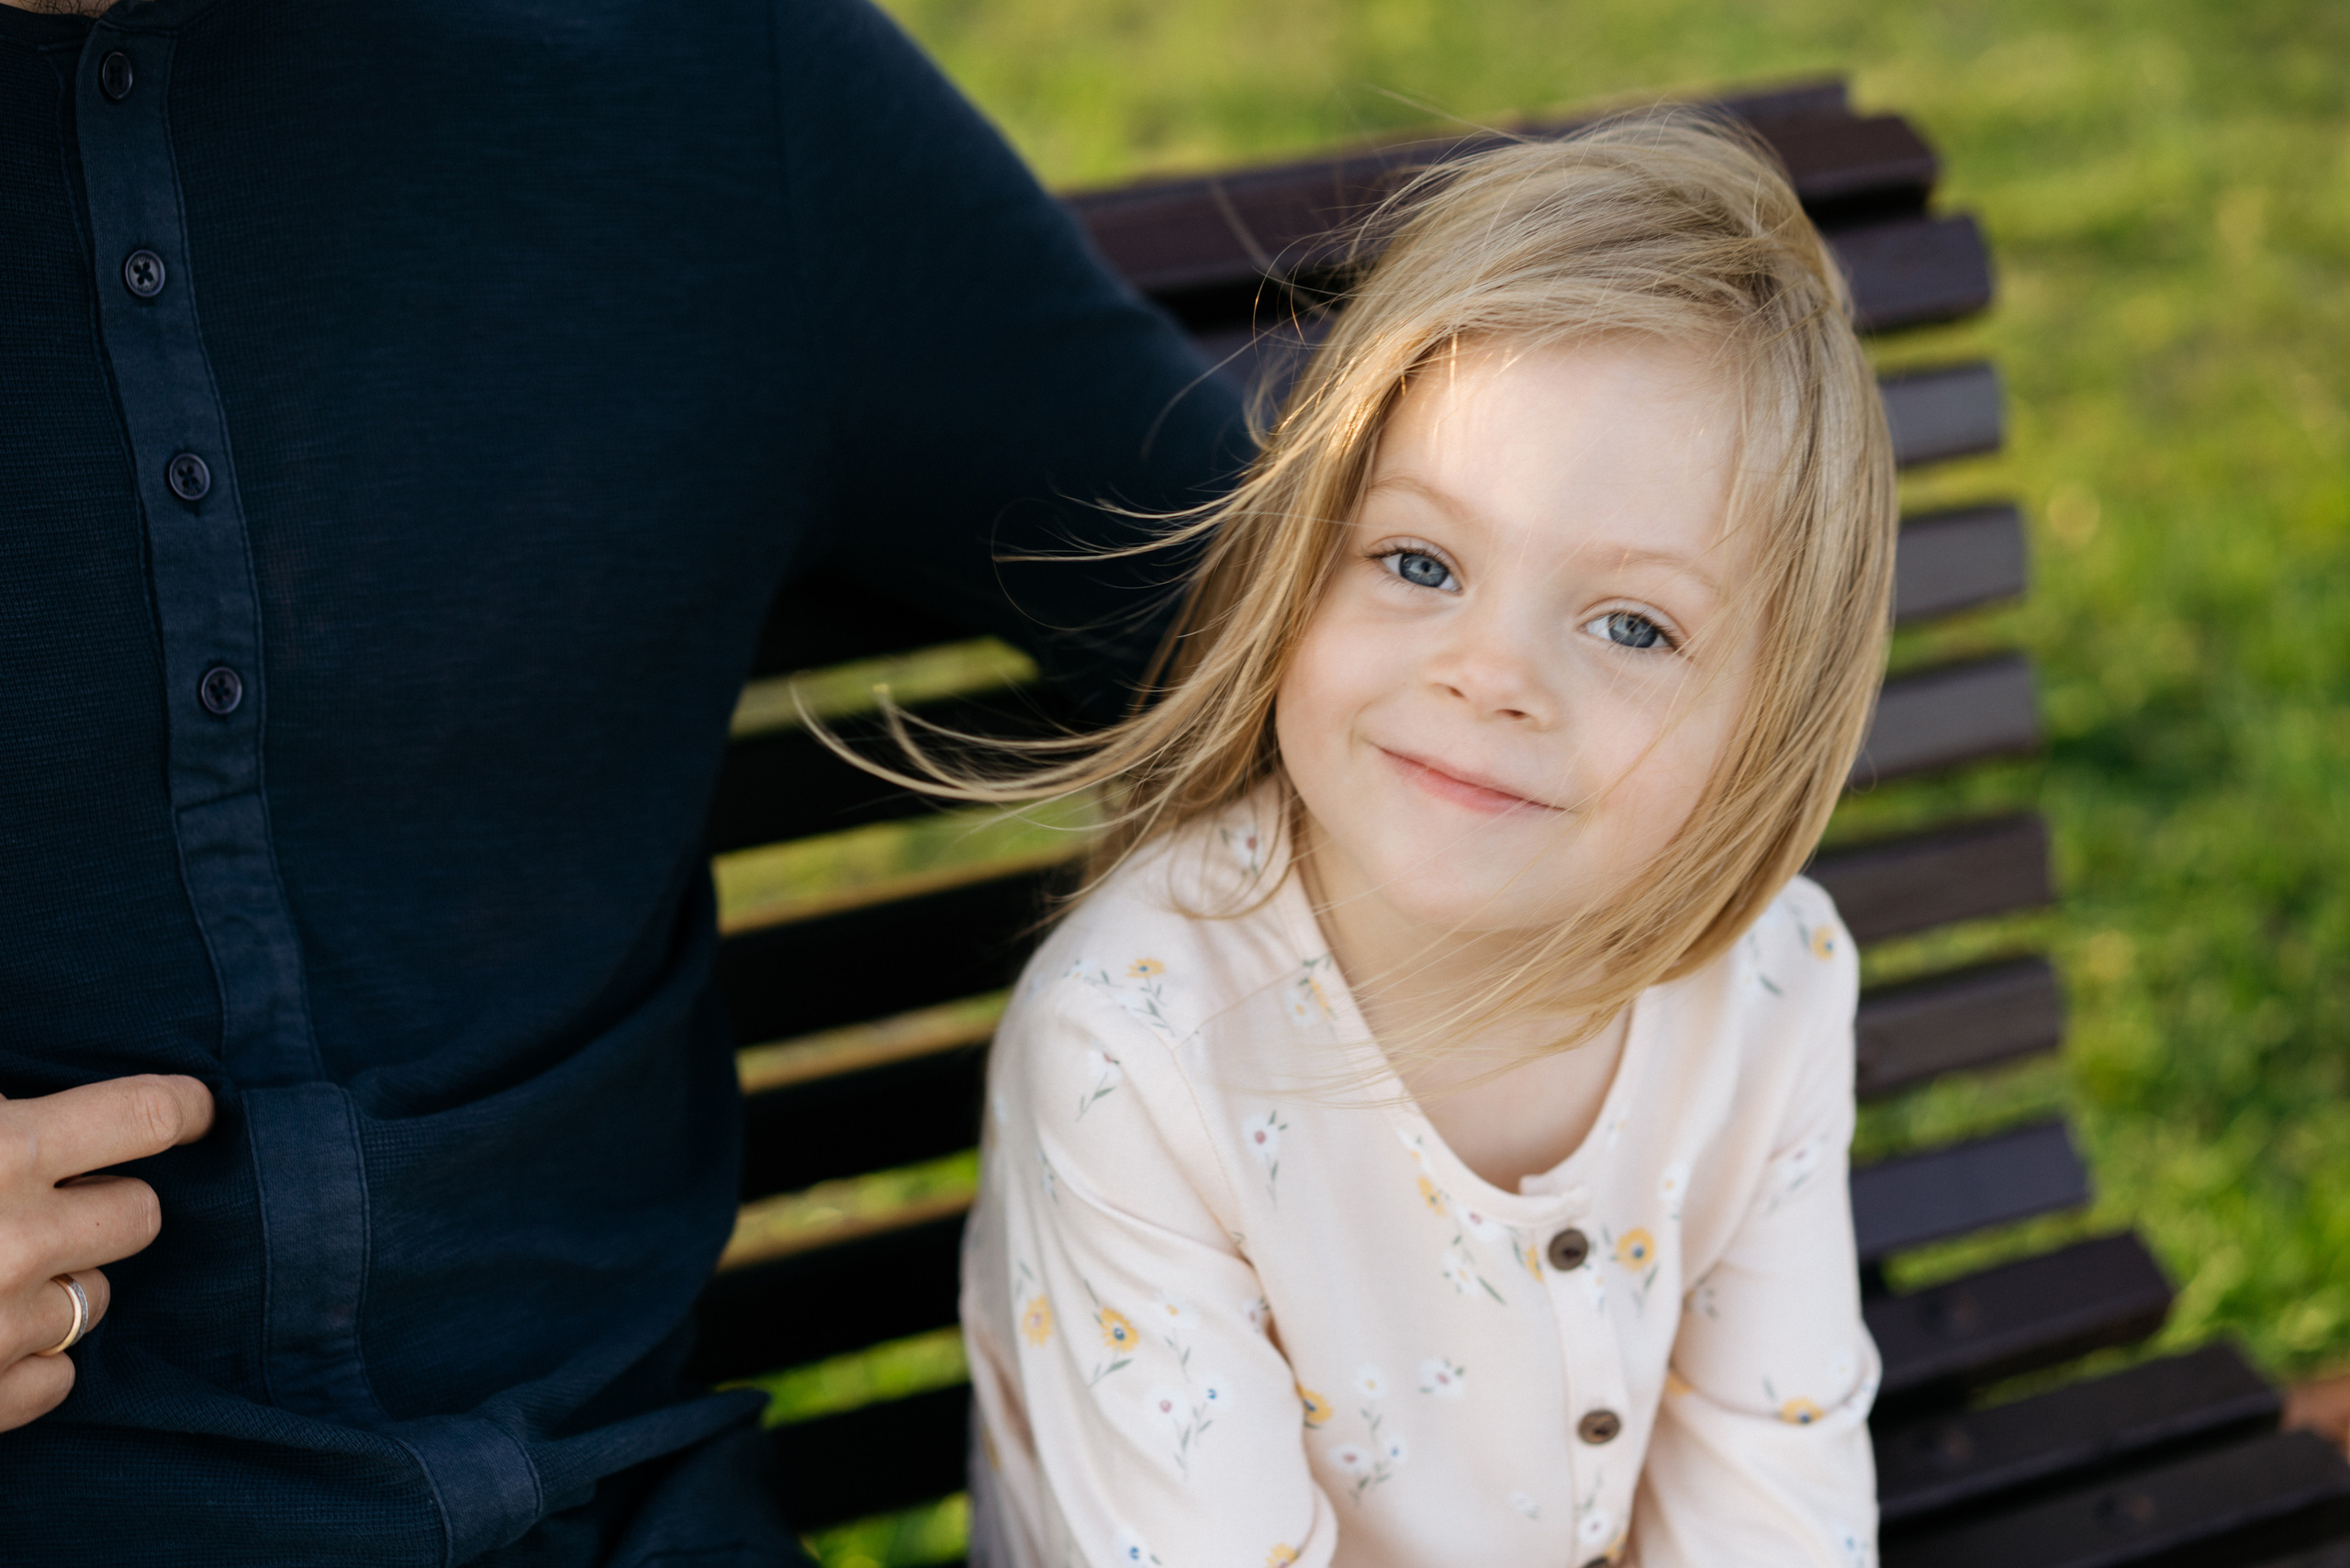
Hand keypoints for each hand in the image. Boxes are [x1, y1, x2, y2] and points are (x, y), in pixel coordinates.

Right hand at [0, 1075, 213, 1431]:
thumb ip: (8, 1116)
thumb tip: (57, 1107)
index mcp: (1, 1148)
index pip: (151, 1113)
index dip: (183, 1110)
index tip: (195, 1112)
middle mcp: (18, 1237)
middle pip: (141, 1215)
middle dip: (106, 1208)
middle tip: (49, 1204)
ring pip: (97, 1300)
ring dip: (61, 1286)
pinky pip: (59, 1378)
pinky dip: (28, 1362)